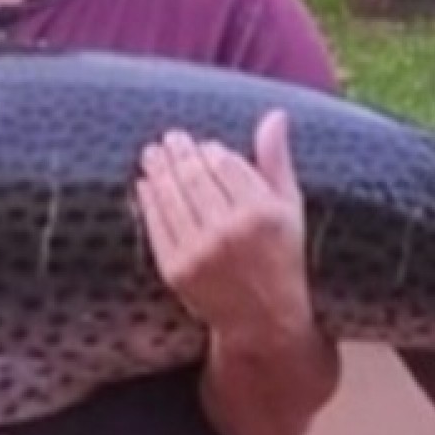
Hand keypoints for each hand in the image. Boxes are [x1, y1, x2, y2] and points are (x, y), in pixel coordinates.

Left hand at [135, 109, 313, 348]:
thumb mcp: (289, 209)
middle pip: (194, 177)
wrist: (263, 319)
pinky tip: (145, 183)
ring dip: (158, 169)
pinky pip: (156, 225)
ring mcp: (199, 251)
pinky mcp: (175, 269)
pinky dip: (148, 200)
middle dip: (179, 153)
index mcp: (263, 213)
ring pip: (171, 197)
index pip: (226, 164)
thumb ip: (277, 161)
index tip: (203, 145)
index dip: (210, 151)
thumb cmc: (280, 257)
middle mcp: (230, 231)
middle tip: (170, 138)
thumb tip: (275, 115)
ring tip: (152, 153)